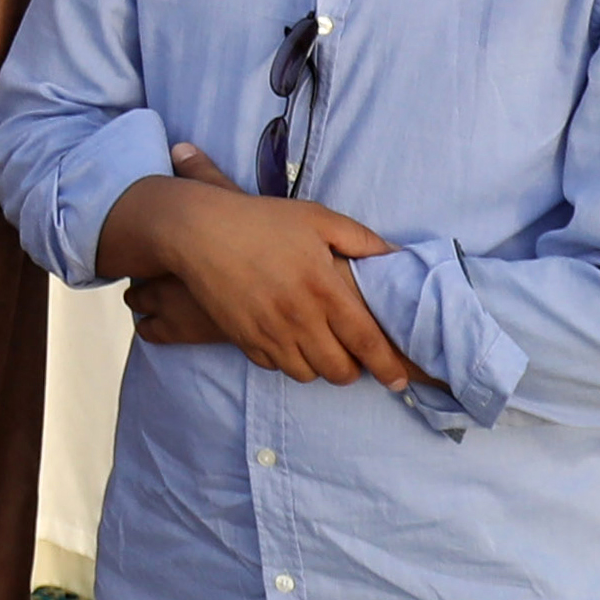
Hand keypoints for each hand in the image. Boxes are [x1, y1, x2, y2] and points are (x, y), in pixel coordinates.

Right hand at [94, 145, 425, 386]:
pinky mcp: (244, 339)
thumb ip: (360, 239)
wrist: (198, 231)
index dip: (389, 367)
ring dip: (319, 366)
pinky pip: (274, 367)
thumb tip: (395, 256)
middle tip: (353, 356)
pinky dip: (286, 360)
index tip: (400, 381)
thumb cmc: (262, 221)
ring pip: (307, 374)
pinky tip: (286, 340)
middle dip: (353, 370)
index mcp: (325, 289)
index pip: (367, 342)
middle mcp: (300, 318)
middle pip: (339, 370)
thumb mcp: (317, 218)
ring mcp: (269, 332)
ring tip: (319, 348)